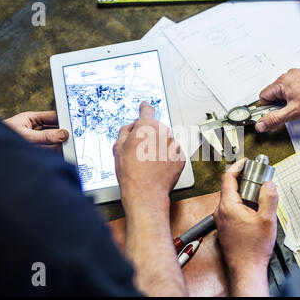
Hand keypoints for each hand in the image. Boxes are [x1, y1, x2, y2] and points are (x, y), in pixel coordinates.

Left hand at [4, 111, 68, 149]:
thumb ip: (45, 136)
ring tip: (71, 145)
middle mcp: (33, 129)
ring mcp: (35, 141)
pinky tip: (64, 152)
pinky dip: (57, 152)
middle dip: (63, 132)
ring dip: (60, 143)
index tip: (72, 122)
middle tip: (74, 135)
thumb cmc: (3, 138)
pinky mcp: (36, 152)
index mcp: (29, 119)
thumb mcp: (26, 136)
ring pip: (52, 141)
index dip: (62, 118)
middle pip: (53, 129)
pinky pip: (49, 151)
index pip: (50, 116)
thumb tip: (62, 134)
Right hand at [114, 102, 187, 295]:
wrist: (145, 193)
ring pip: (165, 140)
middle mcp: (164, 133)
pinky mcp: (181, 158)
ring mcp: (174, 145)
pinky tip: (157, 167)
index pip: (147, 110)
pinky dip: (167, 157)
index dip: (144, 108)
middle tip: (139, 149)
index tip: (145, 107)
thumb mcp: (118, 148)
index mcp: (147, 127)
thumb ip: (126, 131)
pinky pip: (173, 152)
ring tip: (148, 162)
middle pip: (156, 127)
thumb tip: (132, 125)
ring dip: (159, 146)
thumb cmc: (130, 173)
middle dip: (149, 134)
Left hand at [214, 158, 277, 270]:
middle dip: (245, 181)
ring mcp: (221, 220)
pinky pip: (232, 209)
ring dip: (245, 194)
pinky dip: (243, 205)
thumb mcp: (267, 220)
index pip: (228, 178)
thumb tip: (268, 185)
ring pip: (232, 199)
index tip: (245, 162)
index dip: (237, 166)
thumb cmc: (252, 250)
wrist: (246, 269)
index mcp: (228, 206)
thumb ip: (268, 198)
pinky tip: (255, 211)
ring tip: (260, 196)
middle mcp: (221, 212)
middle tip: (258, 178)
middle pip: (230, 187)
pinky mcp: (225, 227)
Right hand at [255, 68, 299, 131]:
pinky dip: (299, 94)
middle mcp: (288, 75)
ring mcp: (298, 74)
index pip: (263, 96)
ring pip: (286, 90)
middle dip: (280, 104)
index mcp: (282, 82)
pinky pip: (296, 86)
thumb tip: (260, 124)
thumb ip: (274, 119)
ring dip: (290, 99)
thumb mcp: (293, 113)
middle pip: (274, 93)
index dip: (268, 108)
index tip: (274, 114)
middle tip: (291, 110)